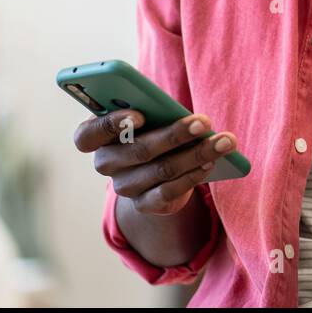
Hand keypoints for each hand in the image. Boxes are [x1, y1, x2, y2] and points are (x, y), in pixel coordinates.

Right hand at [74, 111, 237, 215]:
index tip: (139, 115)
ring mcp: (124, 186)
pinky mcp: (144, 204)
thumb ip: (151, 108)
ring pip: (162, 170)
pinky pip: (169, 192)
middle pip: (138, 151)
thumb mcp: (147, 112)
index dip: (110, 125)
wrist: (155, 163)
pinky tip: (212, 163)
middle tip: (204, 122)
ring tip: (224, 141)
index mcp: (94, 135)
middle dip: (175, 135)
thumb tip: (177, 112)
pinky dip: (194, 175)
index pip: (87, 136)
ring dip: (197, 154)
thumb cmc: (150, 124)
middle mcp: (105, 163)